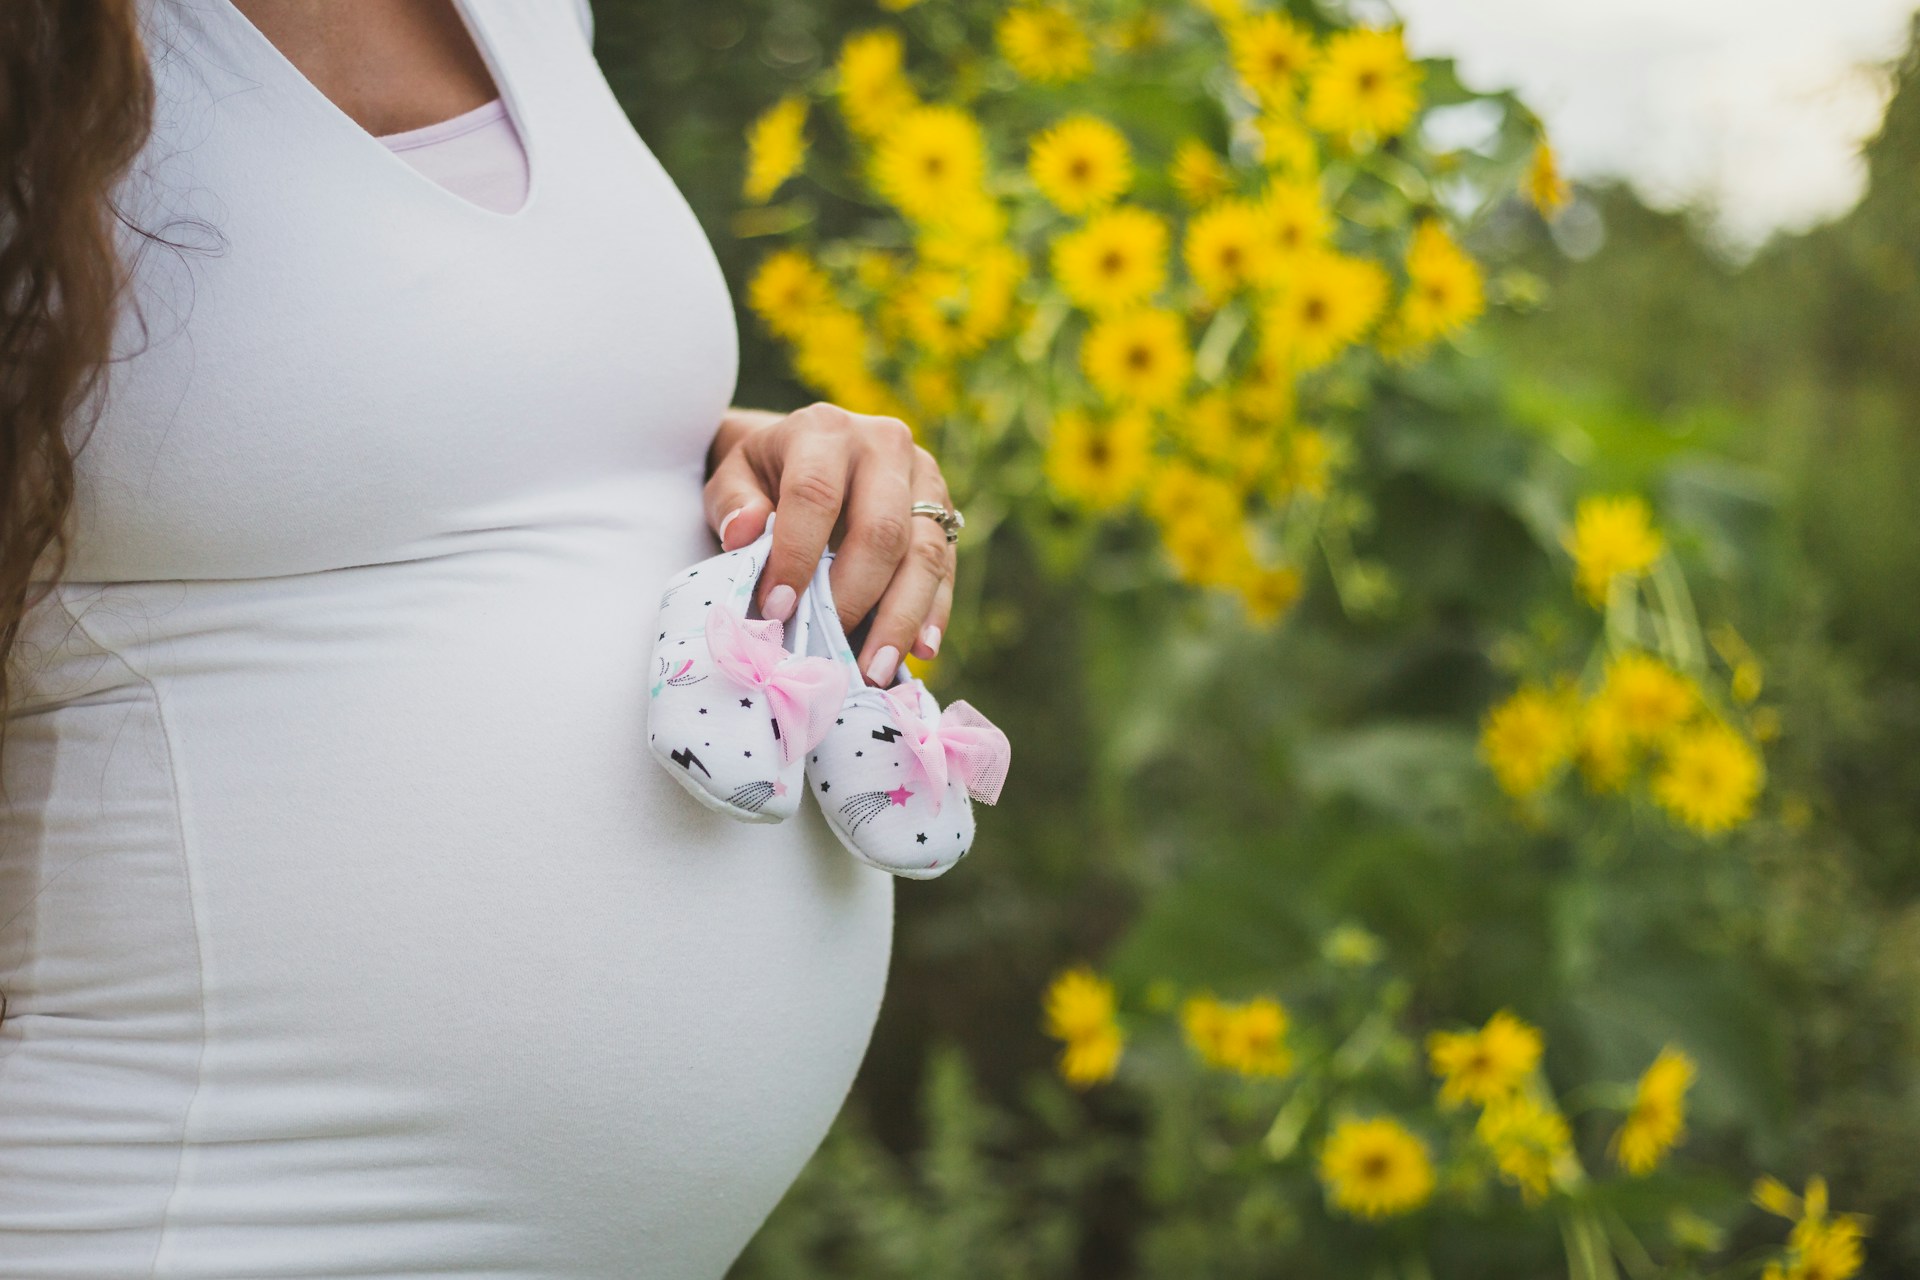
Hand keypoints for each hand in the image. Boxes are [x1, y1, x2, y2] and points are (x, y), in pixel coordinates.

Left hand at [703, 402, 955, 687]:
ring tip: (876, 670)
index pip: (815, 493)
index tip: (778, 610)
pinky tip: (920, 650)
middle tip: (833, 654)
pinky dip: (934, 612)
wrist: (807, 452)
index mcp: (824, 430)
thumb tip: (744, 533)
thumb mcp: (732, 479)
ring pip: (925, 552)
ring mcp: (924, 477)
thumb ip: (731, 504)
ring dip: (902, 618)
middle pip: (883, 528)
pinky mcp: (944, 511)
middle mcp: (884, 444)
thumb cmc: (762, 476)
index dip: (797, 555)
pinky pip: (947, 566)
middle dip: (856, 598)